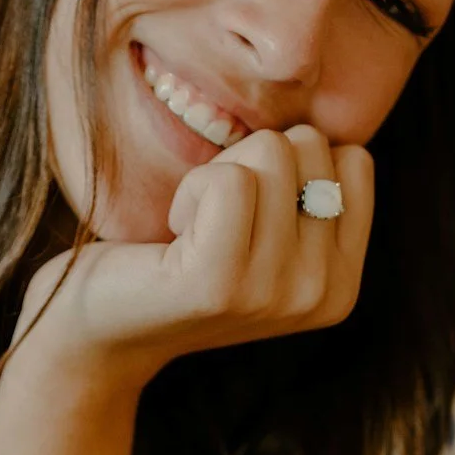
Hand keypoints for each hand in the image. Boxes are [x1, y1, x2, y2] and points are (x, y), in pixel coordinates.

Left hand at [15, 123, 372, 387]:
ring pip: (272, 152)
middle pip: (311, 146)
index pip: (354, 159)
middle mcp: (321, 294)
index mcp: (342, 282)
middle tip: (211, 219)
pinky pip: (229, 180)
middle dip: (251, 160)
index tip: (248, 212)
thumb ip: (309, 187)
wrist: (101, 328)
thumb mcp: (267, 230)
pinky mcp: (220, 284)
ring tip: (191, 229)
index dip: (289, 163)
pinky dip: (191, 188)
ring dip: (215, 175)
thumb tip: (322, 126)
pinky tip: (173, 233)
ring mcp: (274, 294)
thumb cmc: (177, 258)